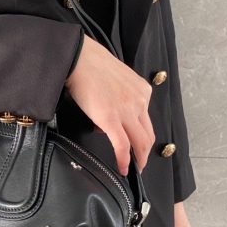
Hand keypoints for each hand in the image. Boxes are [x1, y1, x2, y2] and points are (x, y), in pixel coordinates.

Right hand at [64, 34, 154, 175]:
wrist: (78, 57)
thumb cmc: (90, 63)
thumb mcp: (115, 78)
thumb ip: (119, 96)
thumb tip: (107, 116)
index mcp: (142, 90)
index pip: (146, 120)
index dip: (141, 135)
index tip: (136, 144)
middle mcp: (140, 101)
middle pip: (148, 135)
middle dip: (145, 152)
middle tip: (140, 163)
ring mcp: (127, 111)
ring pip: (139, 143)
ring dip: (138, 159)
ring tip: (132, 168)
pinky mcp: (111, 119)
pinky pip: (122, 146)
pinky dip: (124, 160)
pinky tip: (122, 168)